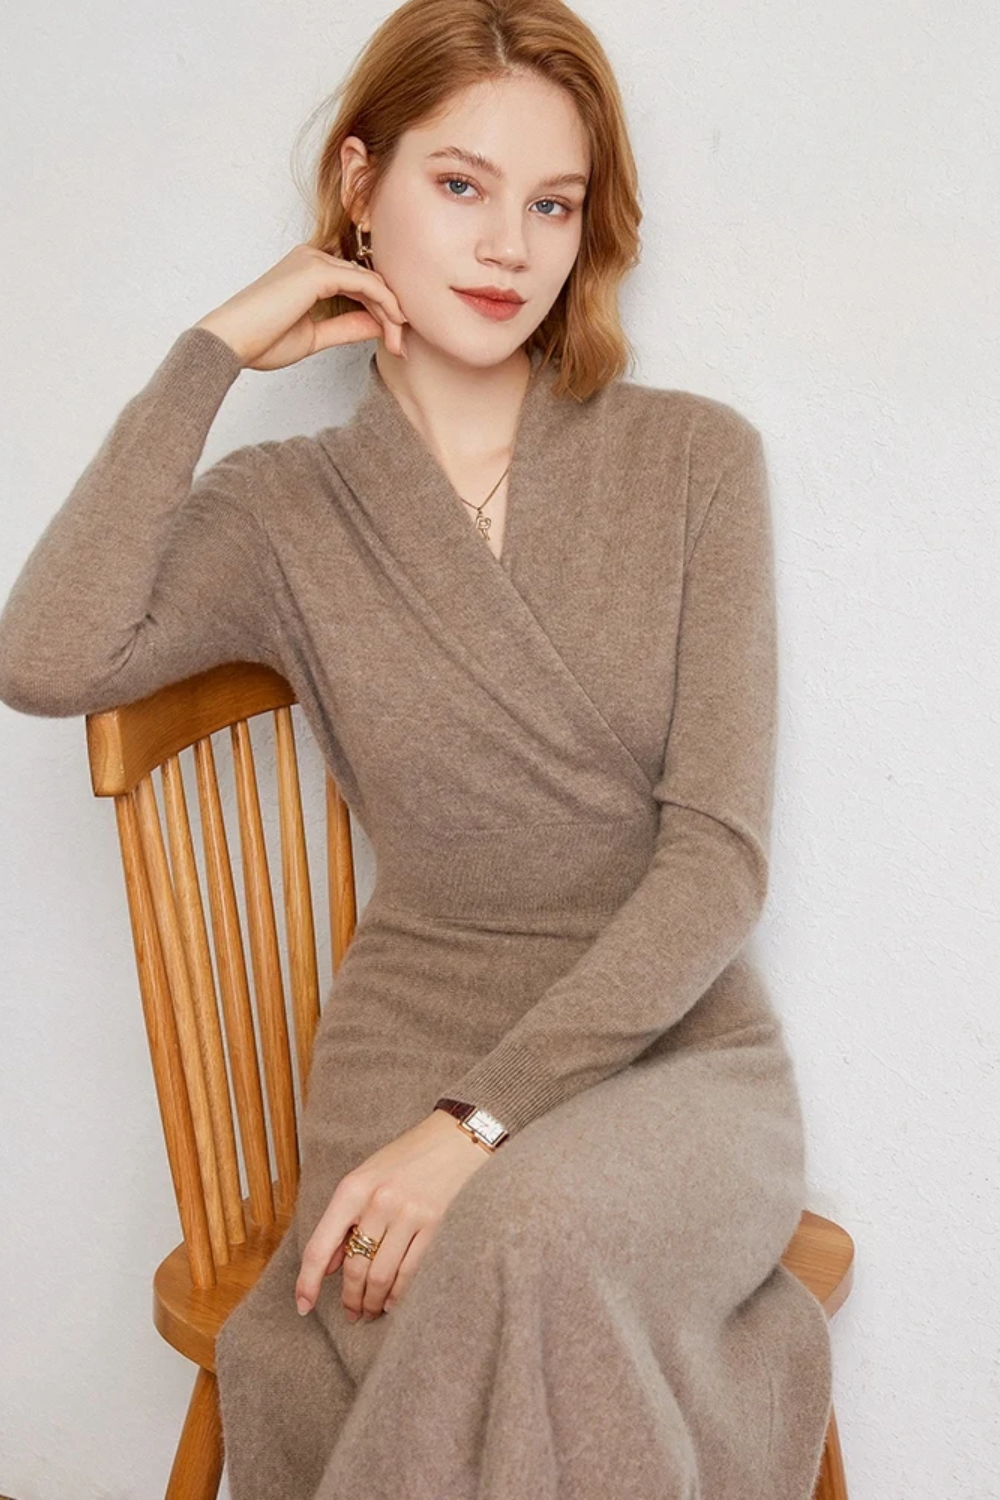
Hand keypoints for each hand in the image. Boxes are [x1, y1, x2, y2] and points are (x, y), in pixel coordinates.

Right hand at [193, 241, 408, 371]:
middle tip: (400, 346)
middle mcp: (313, 258)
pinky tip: (394, 326)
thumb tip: (378, 326)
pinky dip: (385, 305)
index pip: (358, 284)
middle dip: (391, 314)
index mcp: (308, 271)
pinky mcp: (318, 271)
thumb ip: (346, 327)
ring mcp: (315, 261)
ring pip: (371, 282)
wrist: (229, 342)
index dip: (381, 312)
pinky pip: (366, 284)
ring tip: (398, 342)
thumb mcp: (314, 336)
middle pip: (368, 281)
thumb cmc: (260, 341)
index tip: (393, 342)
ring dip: (391, 313)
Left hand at [294, 1109, 493, 1321]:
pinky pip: (410, 1272)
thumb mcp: (364, 1178)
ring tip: (368, 1312)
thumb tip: (327, 1266)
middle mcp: (378, 1202)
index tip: (303, 1306)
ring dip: (371, 1303)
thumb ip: (343, 1220)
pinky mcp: (434, 1225)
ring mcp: (408, 1214)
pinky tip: (391, 1302)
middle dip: (349, 1299)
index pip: (321, 1245)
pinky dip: (397, 1295)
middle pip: (355, 1268)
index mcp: (353, 1189)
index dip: (308, 1282)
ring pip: (381, 1276)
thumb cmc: (403, 1159)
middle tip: (349, 1314)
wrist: (452, 1140)